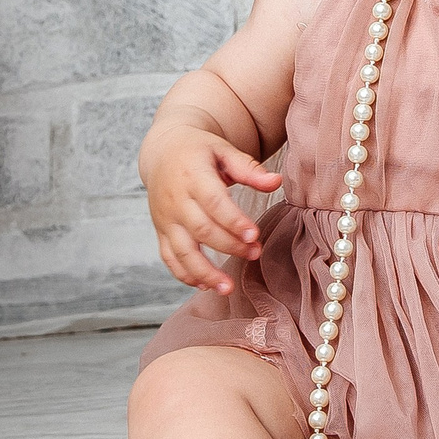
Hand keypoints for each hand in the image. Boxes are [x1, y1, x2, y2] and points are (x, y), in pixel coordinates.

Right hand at [140, 124, 283, 293]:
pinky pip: (169, 258)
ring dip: (204, 272)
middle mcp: (176, 200)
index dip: (234, 222)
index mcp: (193, 176)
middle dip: (229, 246)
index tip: (255, 236)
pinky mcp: (161, 231)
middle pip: (201, 229)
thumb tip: (277, 181)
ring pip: (182, 251)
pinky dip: (184, 274)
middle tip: (256, 254)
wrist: (163, 151)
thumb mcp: (223, 150)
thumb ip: (249, 168)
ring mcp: (166, 219)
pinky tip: (204, 286)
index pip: (213, 203)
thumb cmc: (199, 151)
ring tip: (228, 288)